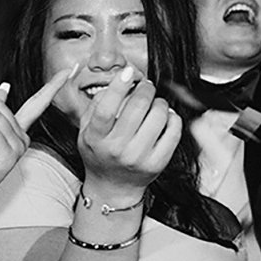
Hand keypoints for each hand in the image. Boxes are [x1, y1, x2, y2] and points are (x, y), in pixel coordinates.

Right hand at [76, 66, 182, 199]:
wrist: (113, 187)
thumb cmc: (100, 154)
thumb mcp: (86, 131)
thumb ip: (96, 105)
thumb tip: (116, 81)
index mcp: (96, 138)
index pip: (106, 109)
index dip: (119, 86)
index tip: (127, 72)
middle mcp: (117, 149)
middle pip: (138, 107)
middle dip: (145, 89)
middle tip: (146, 86)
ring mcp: (139, 157)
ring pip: (159, 115)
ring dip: (160, 102)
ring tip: (154, 104)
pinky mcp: (158, 162)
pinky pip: (174, 130)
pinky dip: (172, 117)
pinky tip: (165, 118)